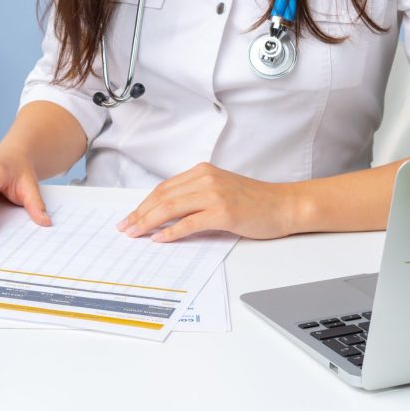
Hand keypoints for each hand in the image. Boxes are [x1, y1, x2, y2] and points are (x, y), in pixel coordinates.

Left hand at [116, 162, 303, 242]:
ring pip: (171, 207)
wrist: (284, 205)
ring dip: (148, 221)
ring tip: (136, 233)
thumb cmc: (255, 201)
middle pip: (162, 196)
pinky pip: (189, 223)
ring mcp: (214, 194)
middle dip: (140, 213)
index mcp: (203, 171)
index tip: (130, 216)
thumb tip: (166, 213)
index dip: (143, 203)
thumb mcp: (220, 190)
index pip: (164, 187)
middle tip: (125, 227)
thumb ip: (195, 196)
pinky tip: (159, 239)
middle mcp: (206, 179)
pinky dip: (171, 231)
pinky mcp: (223, 212)